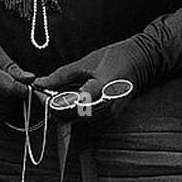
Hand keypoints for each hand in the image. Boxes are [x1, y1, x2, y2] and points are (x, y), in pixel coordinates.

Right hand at [0, 26, 34, 113]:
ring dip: (10, 102)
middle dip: (18, 96)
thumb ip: (11, 67)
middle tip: (23, 84)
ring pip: (0, 109)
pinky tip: (2, 92)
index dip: (24, 89)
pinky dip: (1, 105)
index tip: (31, 83)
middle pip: (6, 102)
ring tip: (12, 87)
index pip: (9, 88)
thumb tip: (30, 79)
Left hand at [31, 39, 153, 121]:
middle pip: (72, 118)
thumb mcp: (85, 62)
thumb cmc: (114, 57)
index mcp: (99, 89)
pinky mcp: (113, 117)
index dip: (51, 102)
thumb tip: (41, 82)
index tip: (42, 94)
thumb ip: (62, 75)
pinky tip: (74, 104)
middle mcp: (107, 106)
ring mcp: (111, 114)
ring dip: (66, 114)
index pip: (69, 106)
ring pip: (79, 124)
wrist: (140, 59)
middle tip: (48, 97)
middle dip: (56, 110)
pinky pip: (89, 124)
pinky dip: (77, 117)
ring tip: (60, 99)